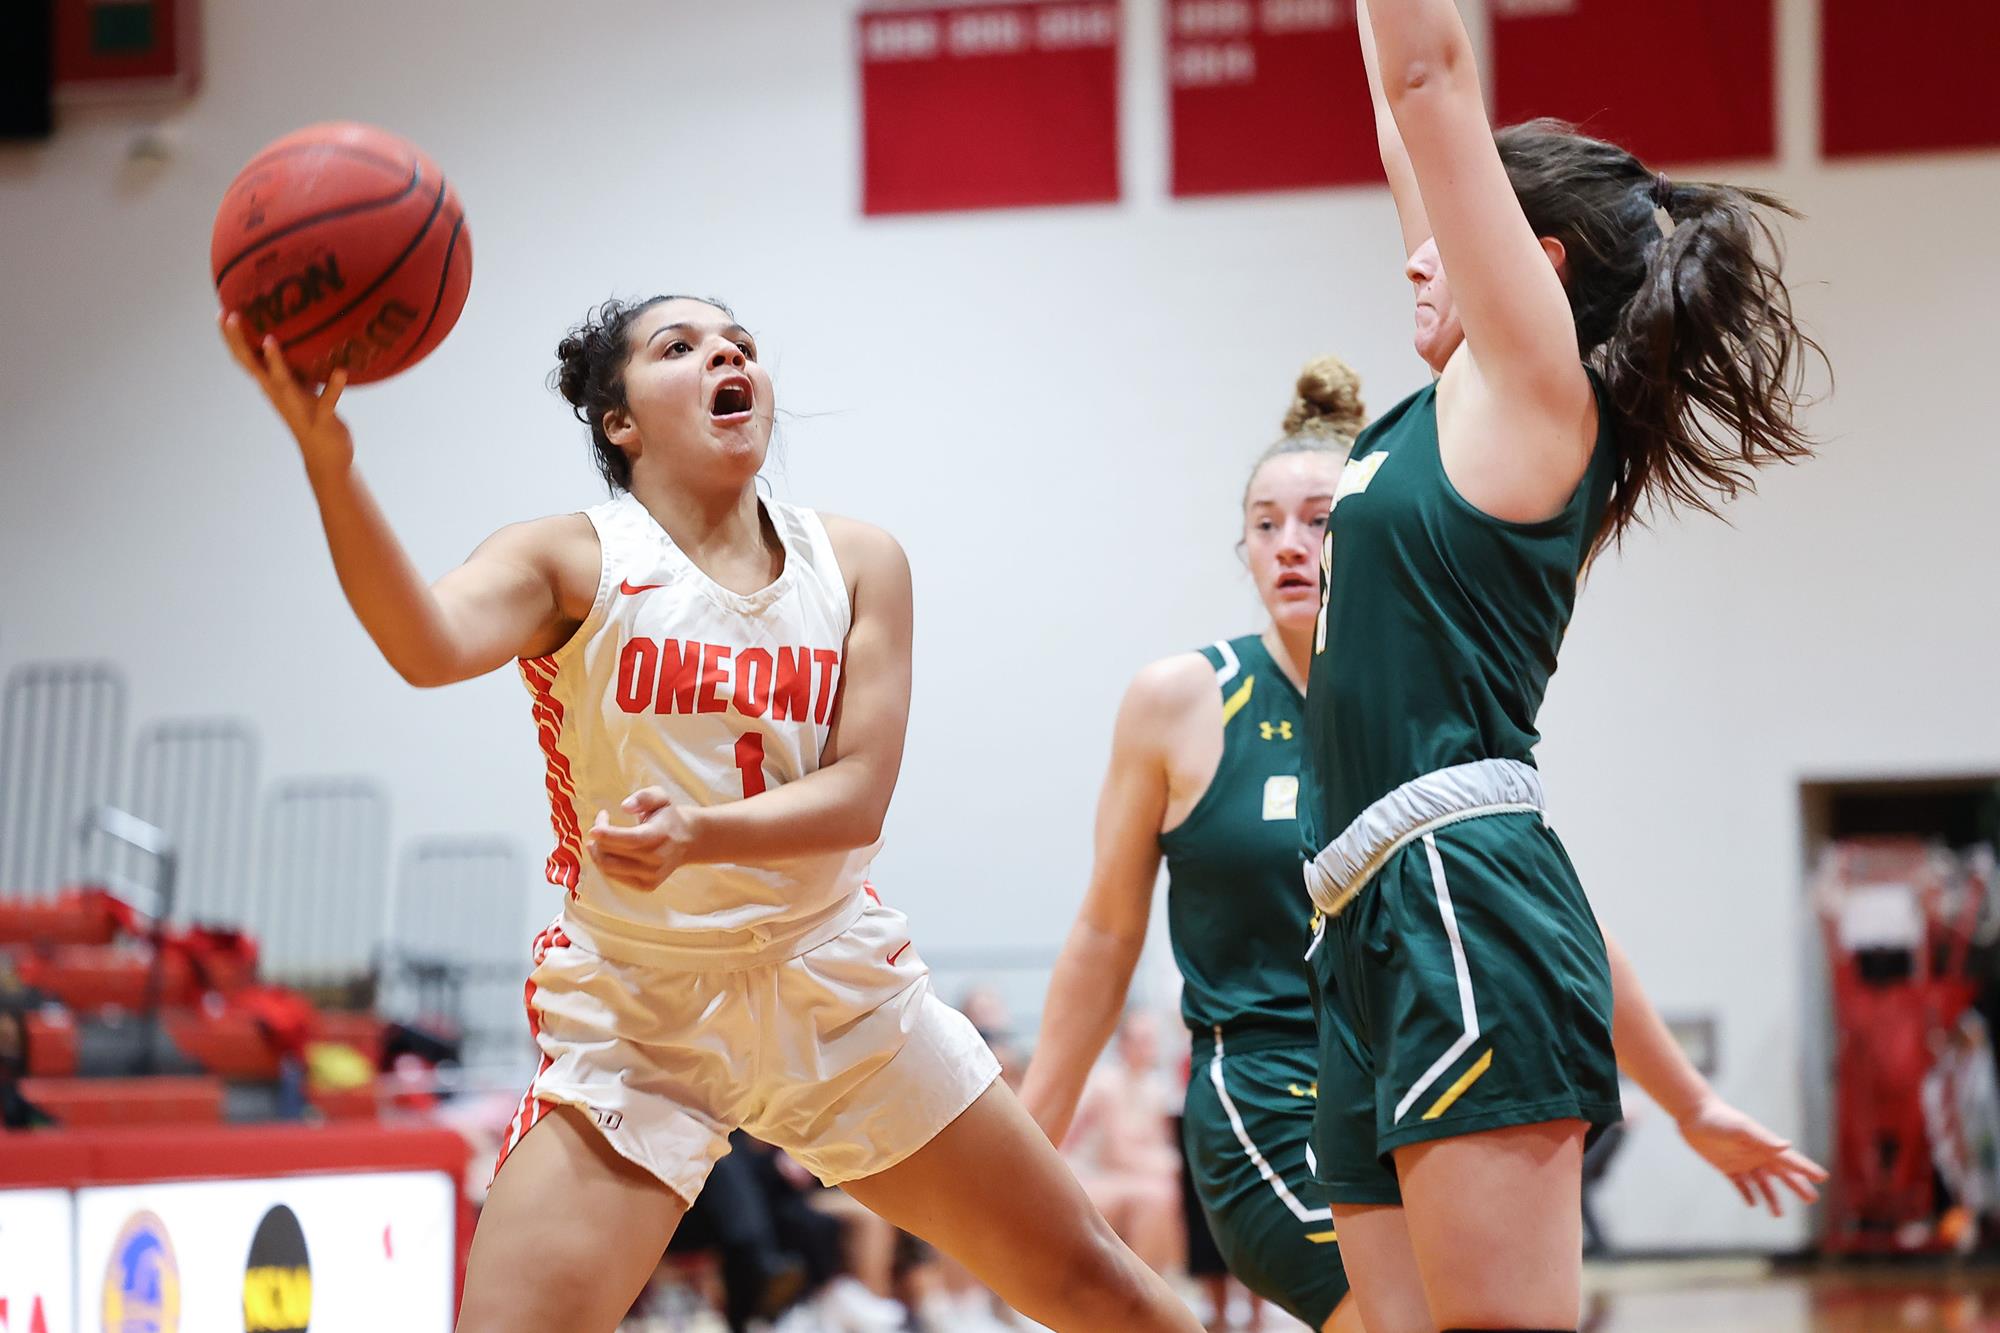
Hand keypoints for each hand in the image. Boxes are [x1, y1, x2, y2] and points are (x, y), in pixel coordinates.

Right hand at [218, 311, 352, 475]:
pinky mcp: (322, 419)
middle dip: (240, 343)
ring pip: (282, 384)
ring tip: (270, 340)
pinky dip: (334, 386)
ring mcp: (299, 408)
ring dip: (275, 363)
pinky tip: (341, 370)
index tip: (221, 313)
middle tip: (230, 317)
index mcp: (272, 387)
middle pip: (253, 367)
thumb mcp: (301, 388)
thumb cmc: (313, 415)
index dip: (232, 339)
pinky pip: (327, 401)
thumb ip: (294, 367)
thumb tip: (297, 338)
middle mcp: (279, 396)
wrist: (326, 458)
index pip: (247, 360)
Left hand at [587, 787, 697, 891]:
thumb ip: (644, 797)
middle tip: (600, 823)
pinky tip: (608, 850)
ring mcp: (652, 876)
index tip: (594, 827)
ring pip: (609, 868)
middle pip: (613, 854)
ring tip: (599, 838)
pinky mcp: (646, 886)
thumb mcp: (660, 797)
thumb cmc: (668, 816)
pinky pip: (614, 876)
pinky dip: (605, 863)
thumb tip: (625, 807)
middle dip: (599, 838)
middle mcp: (656, 860)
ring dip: (597, 852)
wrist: (688, 840)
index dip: (608, 835)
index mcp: (660, 836)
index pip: (630, 839)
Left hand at [1675, 1094, 1828, 1215]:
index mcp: (1764, 1146)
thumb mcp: (1741, 1129)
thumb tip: (1787, 1145)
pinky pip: (1740, 1184)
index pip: (1791, 1161)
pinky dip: (1747, 1194)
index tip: (1823, 1178)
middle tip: (1813, 1199)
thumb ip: (1763, 1138)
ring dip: (1772, 1198)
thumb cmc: (1719, 1119)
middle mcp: (1757, 1155)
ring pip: (1762, 1184)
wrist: (1693, 1115)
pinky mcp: (1726, 1167)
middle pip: (1782, 1175)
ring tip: (1779, 1214)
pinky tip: (1753, 1204)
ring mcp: (1742, 1162)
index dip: (1807, 1169)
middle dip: (1797, 1186)